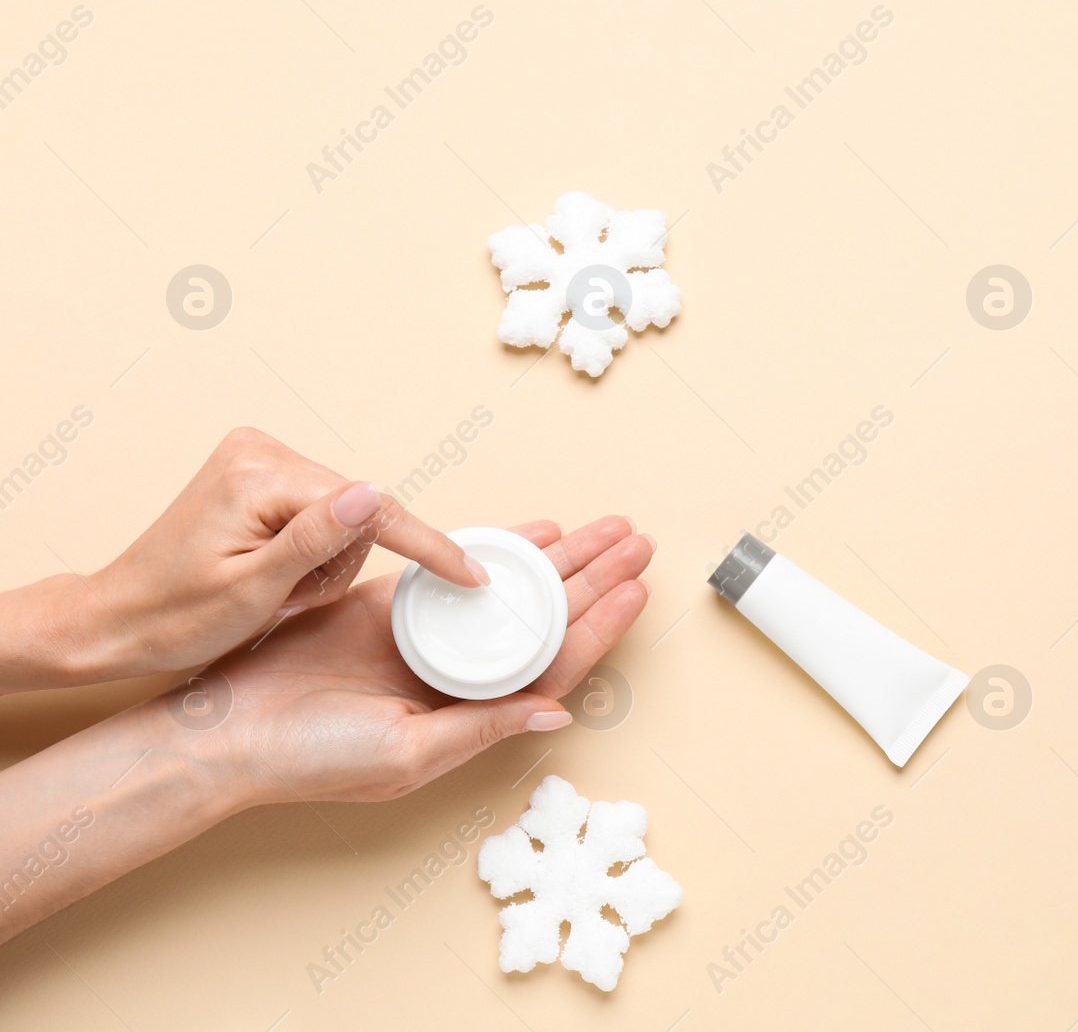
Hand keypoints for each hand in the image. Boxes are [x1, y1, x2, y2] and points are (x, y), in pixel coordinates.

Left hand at [45, 427, 488, 685]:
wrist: (116, 618)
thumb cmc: (173, 616)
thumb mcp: (251, 593)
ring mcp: (258, 456)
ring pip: (345, 514)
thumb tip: (371, 496)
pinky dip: (311, 551)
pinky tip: (275, 572)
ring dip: (325, 563)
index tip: (469, 574)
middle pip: (358, 511)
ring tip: (276, 593)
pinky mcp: (259, 471)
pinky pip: (322, 511)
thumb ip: (314, 541)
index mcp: (259, 477)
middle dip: (340, 566)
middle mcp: (260, 450)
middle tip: (291, 602)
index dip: (426, 545)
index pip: (369, 508)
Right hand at [179, 516, 652, 804]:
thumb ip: (482, 730)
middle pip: (545, 618)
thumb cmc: (310, 760)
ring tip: (606, 529)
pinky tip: (535, 529)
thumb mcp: (406, 755)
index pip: (555, 663)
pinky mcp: (392, 604)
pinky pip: (459, 570)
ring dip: (559, 559)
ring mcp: (430, 637)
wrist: (227, 729)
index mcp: (473, 714)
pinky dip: (497, 548)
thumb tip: (558, 715)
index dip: (599, 627)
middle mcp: (461, 675)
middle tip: (638, 541)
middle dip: (595, 579)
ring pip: (512, 590)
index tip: (637, 590)